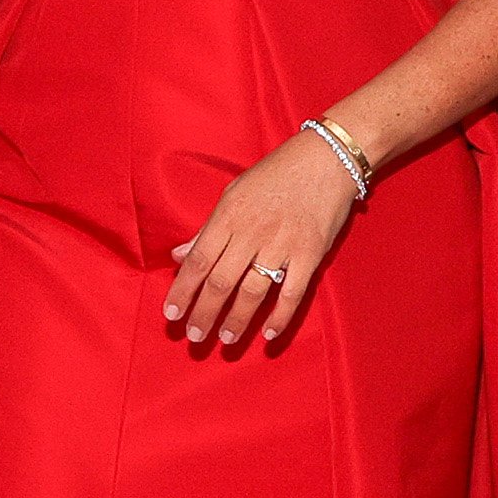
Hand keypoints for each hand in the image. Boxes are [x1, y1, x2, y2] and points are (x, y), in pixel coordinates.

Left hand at [167, 129, 362, 349]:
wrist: (327, 158)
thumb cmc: (276, 174)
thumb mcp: (234, 193)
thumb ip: (207, 229)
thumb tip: (178, 256)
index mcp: (229, 216)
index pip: (198, 261)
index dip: (182, 291)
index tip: (170, 315)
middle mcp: (252, 232)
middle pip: (221, 282)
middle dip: (204, 313)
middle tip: (194, 336)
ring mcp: (282, 244)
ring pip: (252, 292)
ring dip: (237, 320)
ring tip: (226, 339)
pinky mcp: (311, 253)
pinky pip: (292, 293)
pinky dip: (280, 316)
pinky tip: (268, 334)